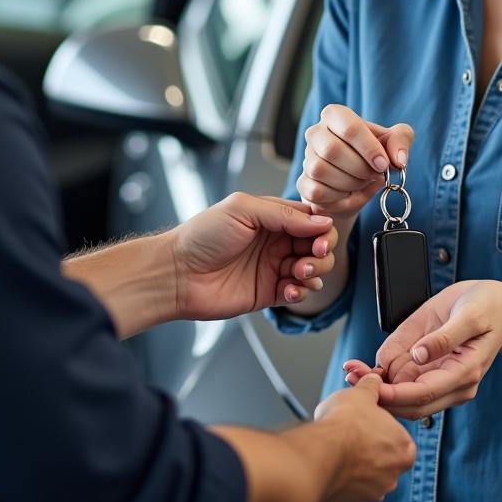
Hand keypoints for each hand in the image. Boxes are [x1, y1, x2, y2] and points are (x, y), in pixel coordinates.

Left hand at [171, 193, 338, 320]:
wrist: (178, 273)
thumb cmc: (203, 235)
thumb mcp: (243, 209)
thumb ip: (284, 214)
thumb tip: (320, 221)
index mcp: (271, 217)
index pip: (311, 219)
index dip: (322, 228)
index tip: (321, 237)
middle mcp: (276, 241)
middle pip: (318, 245)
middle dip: (323, 251)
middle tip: (313, 255)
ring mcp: (273, 267)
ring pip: (313, 269)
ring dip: (315, 271)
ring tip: (299, 272)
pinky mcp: (269, 292)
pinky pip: (298, 292)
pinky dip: (301, 291)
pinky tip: (290, 289)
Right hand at [297, 104, 414, 216]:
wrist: (357, 183)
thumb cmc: (372, 156)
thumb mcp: (392, 142)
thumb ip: (401, 141)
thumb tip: (399, 159)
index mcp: (336, 115)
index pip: (350, 127)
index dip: (369, 149)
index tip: (383, 165)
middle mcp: (315, 132)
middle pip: (333, 150)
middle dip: (360, 168)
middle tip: (374, 175)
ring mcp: (307, 158)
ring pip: (322, 171)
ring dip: (350, 183)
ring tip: (362, 182)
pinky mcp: (303, 182)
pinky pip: (317, 191)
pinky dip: (339, 197)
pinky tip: (349, 193)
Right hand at [312, 373, 416, 501]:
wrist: (321, 453)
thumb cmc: (344, 425)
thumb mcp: (362, 393)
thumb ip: (372, 387)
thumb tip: (373, 380)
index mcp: (404, 449)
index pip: (399, 437)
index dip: (382, 426)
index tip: (368, 421)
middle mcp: (394, 475)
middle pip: (384, 457)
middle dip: (369, 446)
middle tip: (352, 432)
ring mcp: (374, 492)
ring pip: (367, 474)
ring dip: (356, 462)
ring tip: (339, 446)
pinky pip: (351, 487)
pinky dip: (343, 475)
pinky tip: (332, 460)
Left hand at [343, 280, 501, 418]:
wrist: (501, 306)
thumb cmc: (488, 307)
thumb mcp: (469, 315)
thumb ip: (444, 337)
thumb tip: (418, 355)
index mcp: (465, 372)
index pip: (424, 393)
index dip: (394, 393)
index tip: (368, 387)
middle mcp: (455, 384)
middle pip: (412, 403)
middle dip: (380, 394)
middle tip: (349, 377)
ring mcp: (445, 380)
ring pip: (406, 396)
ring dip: (378, 387)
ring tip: (350, 369)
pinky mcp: (435, 370)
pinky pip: (408, 380)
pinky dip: (385, 377)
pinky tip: (364, 367)